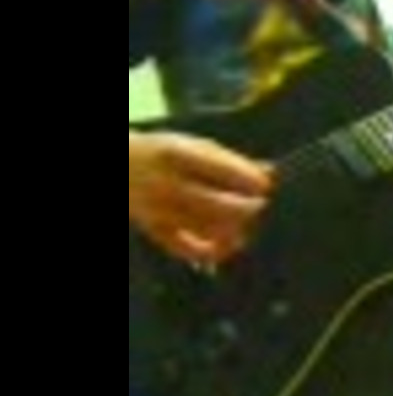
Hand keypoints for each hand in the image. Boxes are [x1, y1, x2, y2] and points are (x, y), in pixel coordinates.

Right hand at [129, 132, 272, 264]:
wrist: (119, 167)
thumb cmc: (163, 152)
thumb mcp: (193, 145)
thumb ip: (230, 160)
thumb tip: (270, 172)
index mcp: (178, 154)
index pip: (224, 171)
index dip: (252, 182)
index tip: (267, 185)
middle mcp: (168, 183)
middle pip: (220, 205)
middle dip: (248, 208)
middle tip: (261, 206)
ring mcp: (160, 210)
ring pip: (208, 230)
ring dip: (236, 230)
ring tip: (248, 224)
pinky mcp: (155, 231)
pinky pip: (189, 250)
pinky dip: (213, 251)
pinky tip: (229, 244)